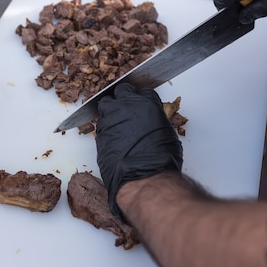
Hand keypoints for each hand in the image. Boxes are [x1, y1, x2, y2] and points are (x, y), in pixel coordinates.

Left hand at [95, 83, 182, 219]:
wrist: (143, 175)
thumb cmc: (160, 158)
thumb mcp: (167, 133)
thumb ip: (156, 121)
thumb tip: (152, 124)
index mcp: (146, 103)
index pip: (143, 91)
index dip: (142, 97)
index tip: (142, 103)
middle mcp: (126, 106)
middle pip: (121, 90)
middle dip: (123, 97)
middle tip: (127, 107)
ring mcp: (110, 118)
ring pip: (105, 104)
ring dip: (110, 110)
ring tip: (116, 121)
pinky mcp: (100, 132)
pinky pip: (101, 124)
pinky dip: (106, 127)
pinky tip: (112, 137)